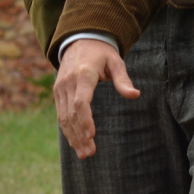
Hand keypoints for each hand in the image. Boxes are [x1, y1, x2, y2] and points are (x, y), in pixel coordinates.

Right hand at [54, 39, 139, 158]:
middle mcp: (68, 82)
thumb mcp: (116, 61)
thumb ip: (123, 80)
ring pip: (63, 117)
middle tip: (90, 152)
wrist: (80, 40)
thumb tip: (135, 95)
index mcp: (84, 74)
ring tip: (84, 154)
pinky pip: (60, 114)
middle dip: (79, 134)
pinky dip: (67, 130)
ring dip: (72, 137)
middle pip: (71, 113)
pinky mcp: (58, 92)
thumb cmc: (102, 53)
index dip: (85, 120)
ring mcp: (60, 88)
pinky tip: (76, 143)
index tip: (92, 135)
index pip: (81, 102)